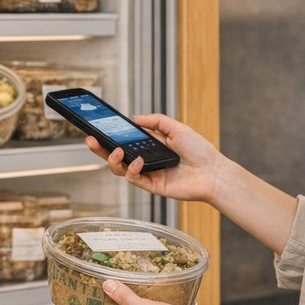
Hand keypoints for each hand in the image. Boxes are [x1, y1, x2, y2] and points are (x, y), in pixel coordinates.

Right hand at [84, 113, 223, 204]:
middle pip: (117, 156)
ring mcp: (148, 174)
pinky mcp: (152, 186)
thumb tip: (135, 118)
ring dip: (113, 160)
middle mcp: (146, 160)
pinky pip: (135, 179)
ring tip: (115, 151)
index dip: (110, 136)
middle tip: (90, 140)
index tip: (97, 128)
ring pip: (121, 169)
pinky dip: (132, 169)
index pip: (125, 141)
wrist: (213, 172)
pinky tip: (138, 161)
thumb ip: (156, 121)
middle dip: (101, 149)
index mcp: (151, 146)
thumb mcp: (176, 128)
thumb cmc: (199, 150)